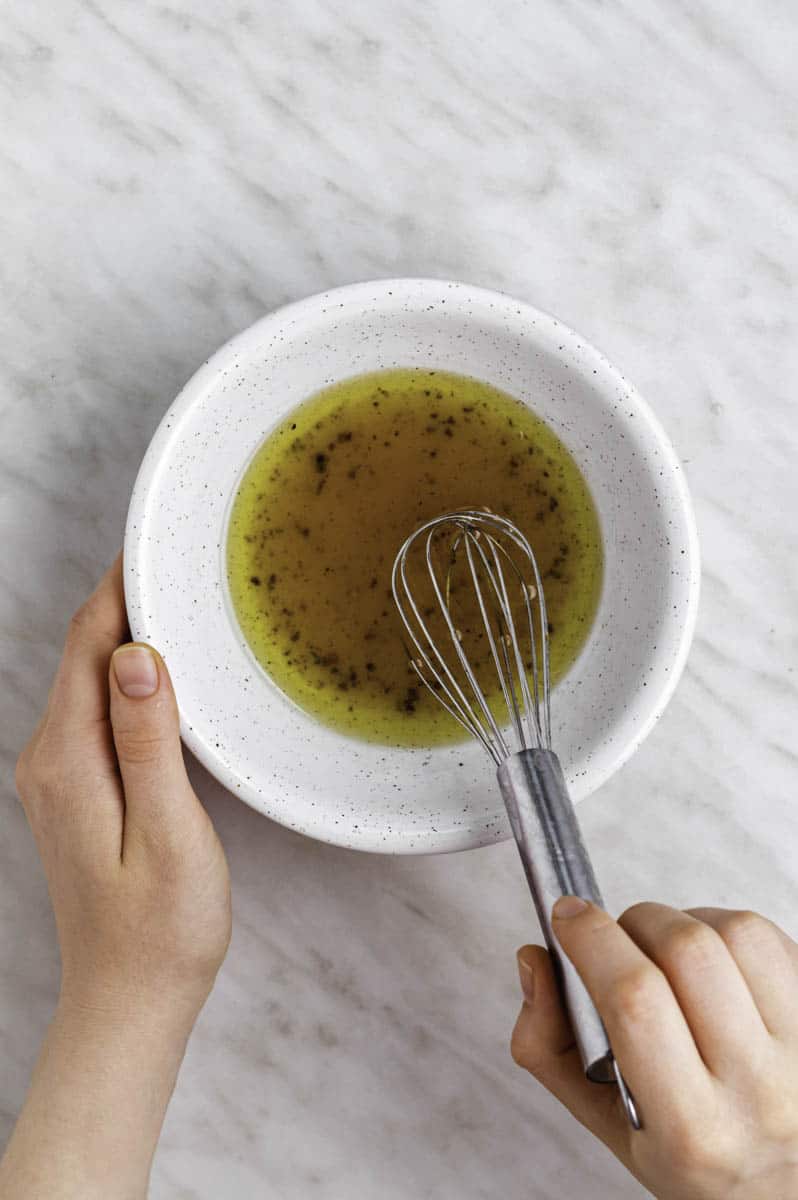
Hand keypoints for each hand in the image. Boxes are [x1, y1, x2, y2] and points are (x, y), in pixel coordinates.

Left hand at [14, 551, 230, 1029]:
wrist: (129, 1001)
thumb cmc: (161, 928)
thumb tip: (136, 655)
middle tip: (179, 558)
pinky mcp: (75, 793)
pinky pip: (95, 713)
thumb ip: (147, 739)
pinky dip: (127, 679)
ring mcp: (57, 778)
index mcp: (70, 760)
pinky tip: (162, 674)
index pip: (90, 646)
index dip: (120, 587)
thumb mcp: (168, 829)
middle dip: (126, 601)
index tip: (153, 541)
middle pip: (85, 656)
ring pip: (90, 681)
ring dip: (128, 637)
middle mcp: (50, 761)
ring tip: (178, 599)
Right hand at [511, 898, 797, 1199]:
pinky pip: (774, 938)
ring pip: (738, 932)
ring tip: (672, 956)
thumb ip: (549, 1045)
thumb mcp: (610, 1126)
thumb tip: (535, 959)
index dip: (593, 941)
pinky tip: (718, 964)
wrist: (784, 1189)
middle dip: (635, 922)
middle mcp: (759, 1092)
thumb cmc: (698, 1157)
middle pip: (689, 952)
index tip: (568, 917)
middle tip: (618, 940)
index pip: (636, 1002)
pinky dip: (732, 930)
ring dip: (688, 921)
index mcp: (692, 1129)